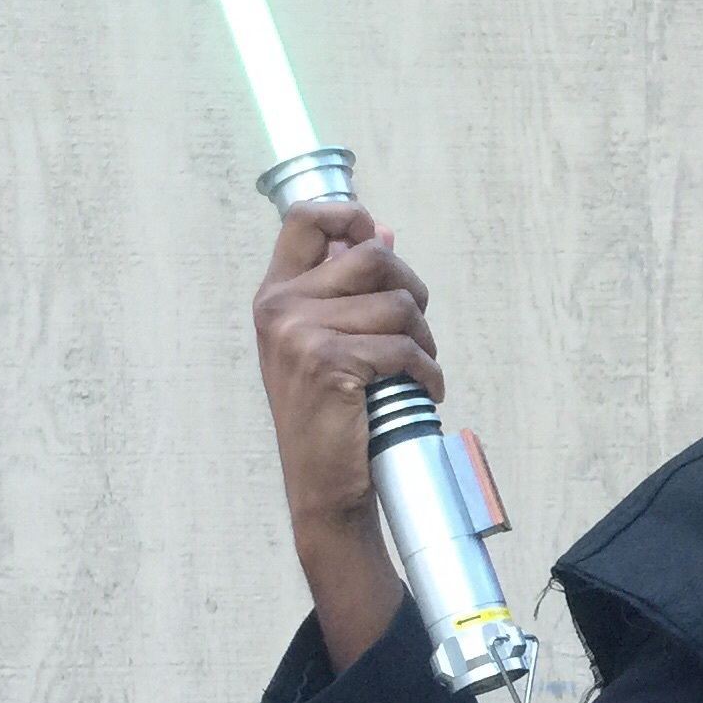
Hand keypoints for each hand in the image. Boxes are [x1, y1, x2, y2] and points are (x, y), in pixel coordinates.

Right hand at [251, 199, 439, 666]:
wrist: (321, 486)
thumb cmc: (330, 413)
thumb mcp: (323, 342)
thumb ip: (344, 287)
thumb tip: (381, 232)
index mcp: (274, 295)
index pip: (305, 218)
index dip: (349, 216)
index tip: (374, 241)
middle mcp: (280, 308)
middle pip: (372, 256)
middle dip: (411, 289)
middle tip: (416, 327)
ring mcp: (300, 335)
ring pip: (397, 305)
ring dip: (424, 338)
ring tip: (418, 367)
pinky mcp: (330, 363)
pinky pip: (403, 347)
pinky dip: (427, 371)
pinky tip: (425, 390)